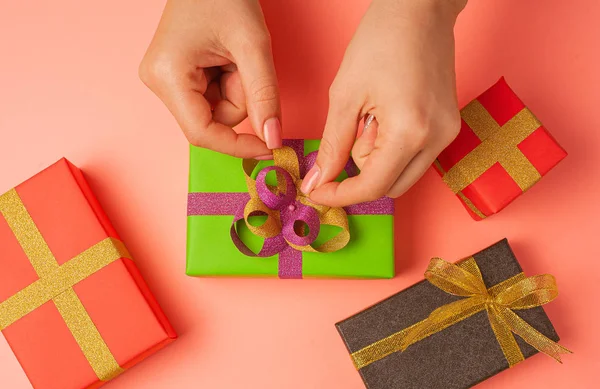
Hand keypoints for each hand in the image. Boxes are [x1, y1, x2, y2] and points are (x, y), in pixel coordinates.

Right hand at [139, 0, 281, 158]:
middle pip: (212, 122)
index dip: (238, 146)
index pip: (202, 134)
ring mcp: (166, 81)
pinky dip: (229, 85)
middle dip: (239, 100)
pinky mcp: (176, 79)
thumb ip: (264, 95)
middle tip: (245, 64)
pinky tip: (227, 58)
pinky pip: (212, 99)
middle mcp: (159, 83)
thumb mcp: (253, 45)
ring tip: (234, 55)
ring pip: (216, 112)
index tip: (270, 149)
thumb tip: (272, 139)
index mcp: (168, 76)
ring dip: (237, 91)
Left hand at [302, 0, 466, 205]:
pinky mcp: (448, 125)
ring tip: (369, 117)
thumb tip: (318, 182)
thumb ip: (332, 145)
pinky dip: (392, 148)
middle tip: (348, 133)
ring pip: (403, 173)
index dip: (340, 195)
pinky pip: (415, 156)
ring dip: (377, 159)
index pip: (373, 187)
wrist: (419, 9)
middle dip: (361, 173)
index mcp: (410, 132)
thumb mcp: (345, 95)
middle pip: (391, 187)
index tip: (317, 191)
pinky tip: (383, 117)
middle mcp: (437, 139)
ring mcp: (447, 133)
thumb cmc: (381, 40)